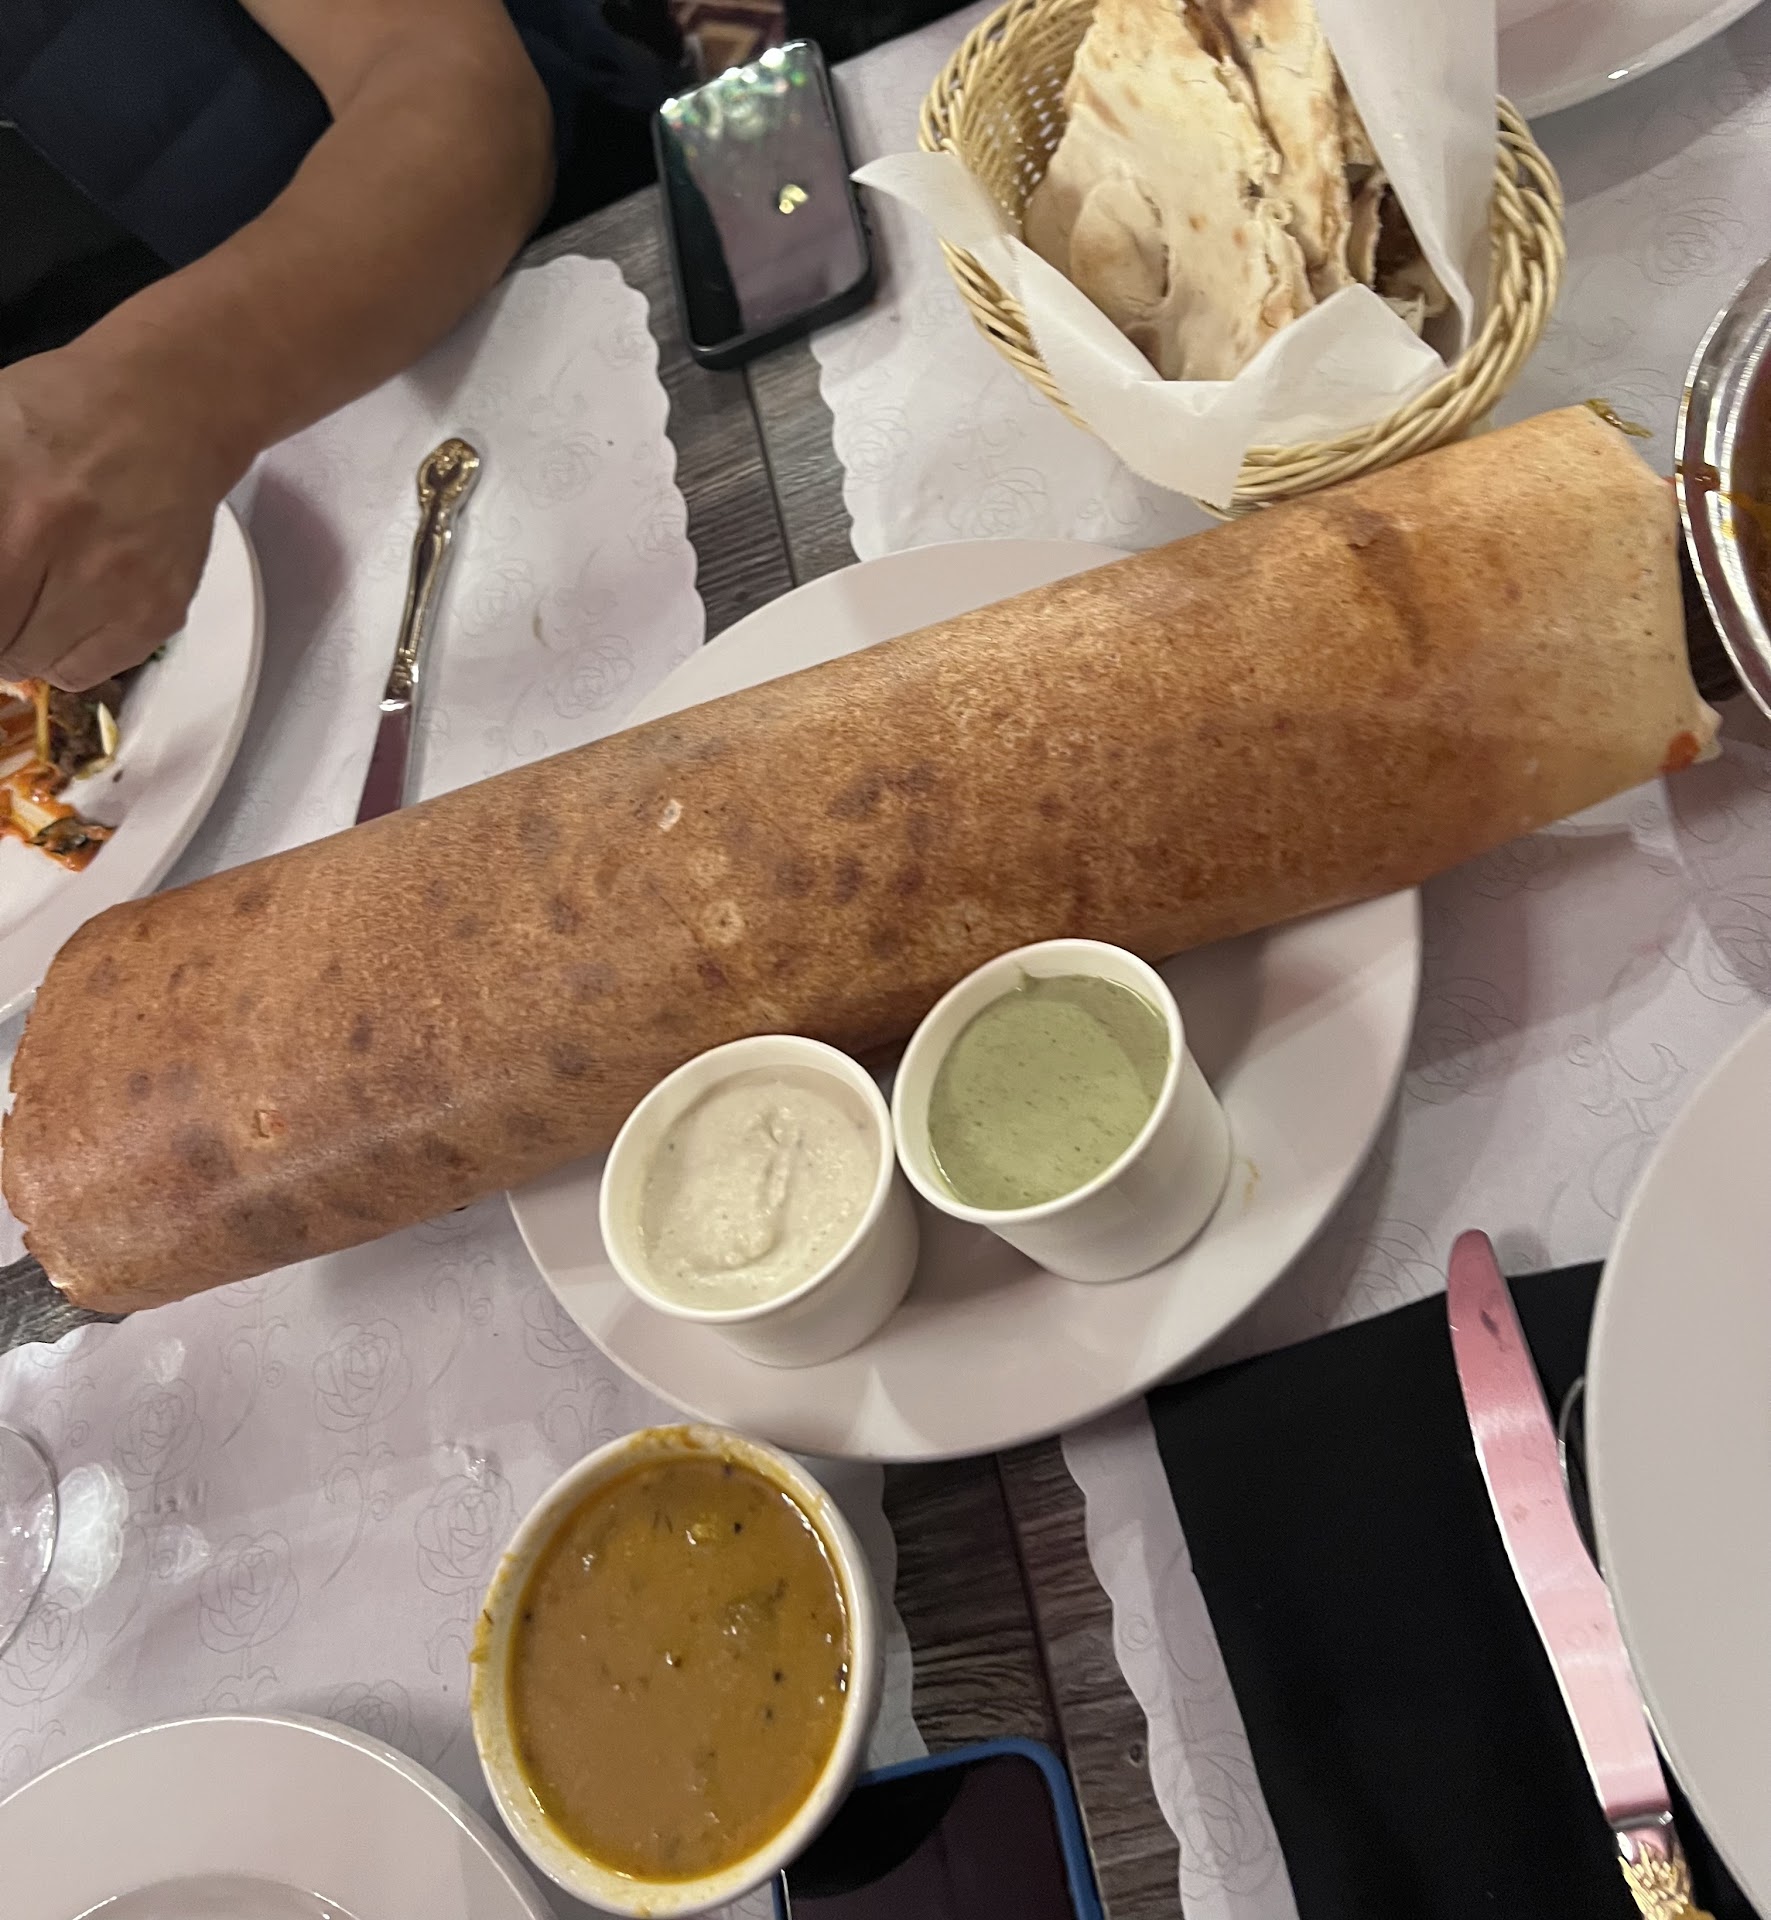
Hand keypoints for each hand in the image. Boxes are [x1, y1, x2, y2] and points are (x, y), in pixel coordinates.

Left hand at [0, 340, 245, 691]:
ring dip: (22, 640)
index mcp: (19, 509)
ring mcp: (124, 591)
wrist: (169, 410)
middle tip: (4, 586)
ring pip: (37, 663)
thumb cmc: (58, 412)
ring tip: (31, 595)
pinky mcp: (160, 613)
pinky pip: (89, 671)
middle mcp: (74, 555)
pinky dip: (67, 652)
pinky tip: (71, 608)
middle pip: (2, 642)